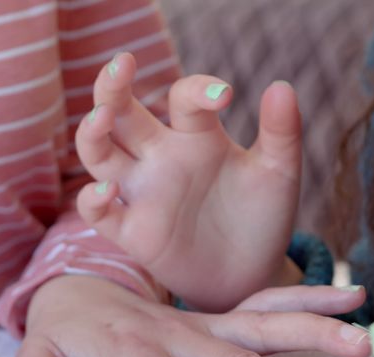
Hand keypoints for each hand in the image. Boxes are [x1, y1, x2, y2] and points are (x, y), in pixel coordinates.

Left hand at [14, 275, 369, 356]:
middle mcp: (174, 332)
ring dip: (314, 337)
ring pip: (262, 329)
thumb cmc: (60, 337)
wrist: (74, 291)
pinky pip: (267, 308)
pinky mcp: (218, 321)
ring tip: (364, 348)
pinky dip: (309, 302)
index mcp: (130, 348)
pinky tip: (354, 301)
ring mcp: (200, 323)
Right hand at [74, 52, 302, 310]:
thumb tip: (281, 86)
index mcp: (196, 137)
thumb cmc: (261, 217)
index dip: (197, 89)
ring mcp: (142, 194)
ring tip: (101, 116)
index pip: (182, 98)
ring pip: (98, 154)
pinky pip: (98, 213)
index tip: (224, 96)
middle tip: (123, 63)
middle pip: (121, 113)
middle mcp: (160, 159)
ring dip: (92, 133)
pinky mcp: (133, 232)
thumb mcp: (279, 174)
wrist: (250, 276)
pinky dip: (92, 201)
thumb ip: (281, 132)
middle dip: (113, 86)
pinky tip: (106, 192)